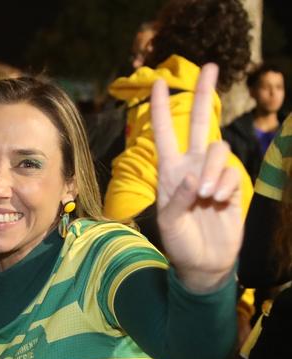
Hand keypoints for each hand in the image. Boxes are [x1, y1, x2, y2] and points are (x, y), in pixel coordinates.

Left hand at [151, 64, 242, 292]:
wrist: (203, 261)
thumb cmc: (178, 241)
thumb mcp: (168, 222)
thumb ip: (178, 199)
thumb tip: (194, 177)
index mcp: (169, 170)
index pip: (164, 133)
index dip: (161, 108)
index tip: (157, 82)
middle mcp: (191, 166)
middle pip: (200, 122)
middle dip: (203, 94)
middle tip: (210, 66)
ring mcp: (212, 174)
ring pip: (218, 148)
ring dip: (212, 170)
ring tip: (206, 196)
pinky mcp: (232, 185)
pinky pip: (231, 172)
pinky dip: (224, 185)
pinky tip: (217, 202)